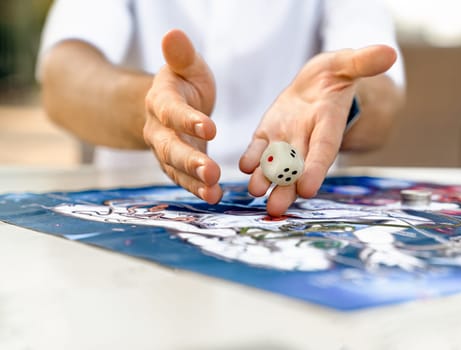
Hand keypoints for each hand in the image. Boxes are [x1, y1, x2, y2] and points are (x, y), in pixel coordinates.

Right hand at [144, 29, 221, 203]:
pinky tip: (214, 197)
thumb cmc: (182, 83)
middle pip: (170, 146)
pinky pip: (183, 179)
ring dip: (194, 181)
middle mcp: (159, 128)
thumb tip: (173, 33)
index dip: (187, 120)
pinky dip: (197, 189)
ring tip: (213, 193)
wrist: (167, 106)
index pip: (171, 110)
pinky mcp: (175, 165)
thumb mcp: (185, 66)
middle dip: (190, 160)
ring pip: (175, 168)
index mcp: (161, 100)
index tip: (210, 129)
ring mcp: (165, 149)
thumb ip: (181, 55)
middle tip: (211, 172)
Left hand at [239, 45, 396, 215]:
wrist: (318, 85)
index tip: (307, 189)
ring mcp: (286, 139)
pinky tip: (245, 167)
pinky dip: (252, 158)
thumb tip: (389, 53)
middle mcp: (308, 139)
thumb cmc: (336, 75)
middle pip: (297, 167)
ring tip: (255, 192)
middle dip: (286, 188)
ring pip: (275, 164)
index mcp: (329, 125)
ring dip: (265, 179)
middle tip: (276, 208)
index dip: (315, 169)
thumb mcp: (348, 64)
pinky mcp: (268, 134)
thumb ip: (363, 62)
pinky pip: (259, 149)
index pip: (324, 150)